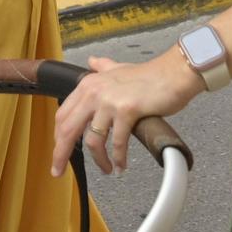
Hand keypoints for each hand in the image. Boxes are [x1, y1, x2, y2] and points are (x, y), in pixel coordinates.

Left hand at [51, 53, 202, 175]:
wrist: (173, 74)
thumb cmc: (149, 75)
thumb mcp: (118, 68)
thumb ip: (102, 66)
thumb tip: (92, 61)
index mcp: (88, 85)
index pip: (62, 116)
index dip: (58, 137)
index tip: (59, 152)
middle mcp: (94, 92)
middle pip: (68, 130)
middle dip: (61, 154)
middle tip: (59, 171)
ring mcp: (110, 101)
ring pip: (92, 140)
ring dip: (98, 160)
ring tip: (107, 169)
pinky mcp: (127, 110)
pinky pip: (117, 141)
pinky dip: (119, 157)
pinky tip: (121, 165)